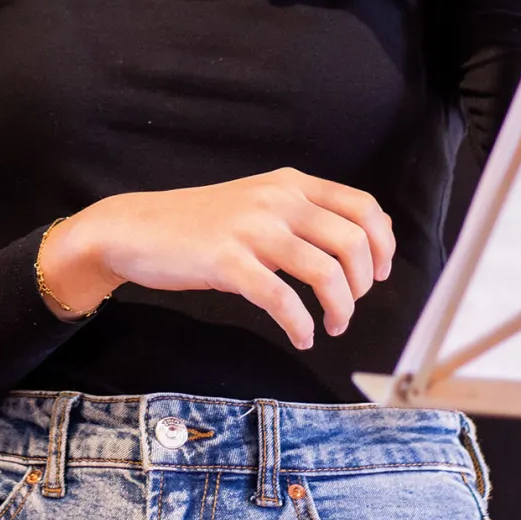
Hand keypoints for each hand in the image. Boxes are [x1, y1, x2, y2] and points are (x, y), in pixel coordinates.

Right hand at [37, 168, 395, 349]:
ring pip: (326, 272)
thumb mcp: (256, 203)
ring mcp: (252, 228)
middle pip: (354, 242)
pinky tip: (299, 335)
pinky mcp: (228, 260)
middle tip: (349, 307)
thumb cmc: (199, 224)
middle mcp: (277, 199)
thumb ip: (300, 216)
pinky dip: (300, 325)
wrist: (136, 229)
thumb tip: (352, 252)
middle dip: (363, 285)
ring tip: (331, 326)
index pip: (362, 207)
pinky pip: (283, 299)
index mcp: (289, 183)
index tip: (381, 273)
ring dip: (340, 309)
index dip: (383, 244)